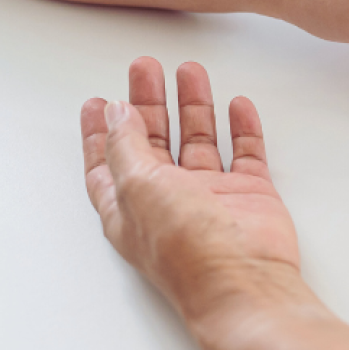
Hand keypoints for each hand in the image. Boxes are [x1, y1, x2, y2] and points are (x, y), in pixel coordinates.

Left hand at [80, 57, 303, 320]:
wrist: (245, 280)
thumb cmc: (188, 249)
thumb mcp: (138, 186)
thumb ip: (126, 144)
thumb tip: (118, 114)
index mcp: (130, 205)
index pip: (108, 161)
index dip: (100, 131)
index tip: (98, 101)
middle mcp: (169, 201)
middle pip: (154, 142)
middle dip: (148, 103)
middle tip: (146, 69)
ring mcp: (211, 198)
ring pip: (200, 141)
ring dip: (194, 107)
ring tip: (191, 73)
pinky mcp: (251, 197)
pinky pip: (246, 154)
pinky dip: (243, 128)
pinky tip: (238, 106)